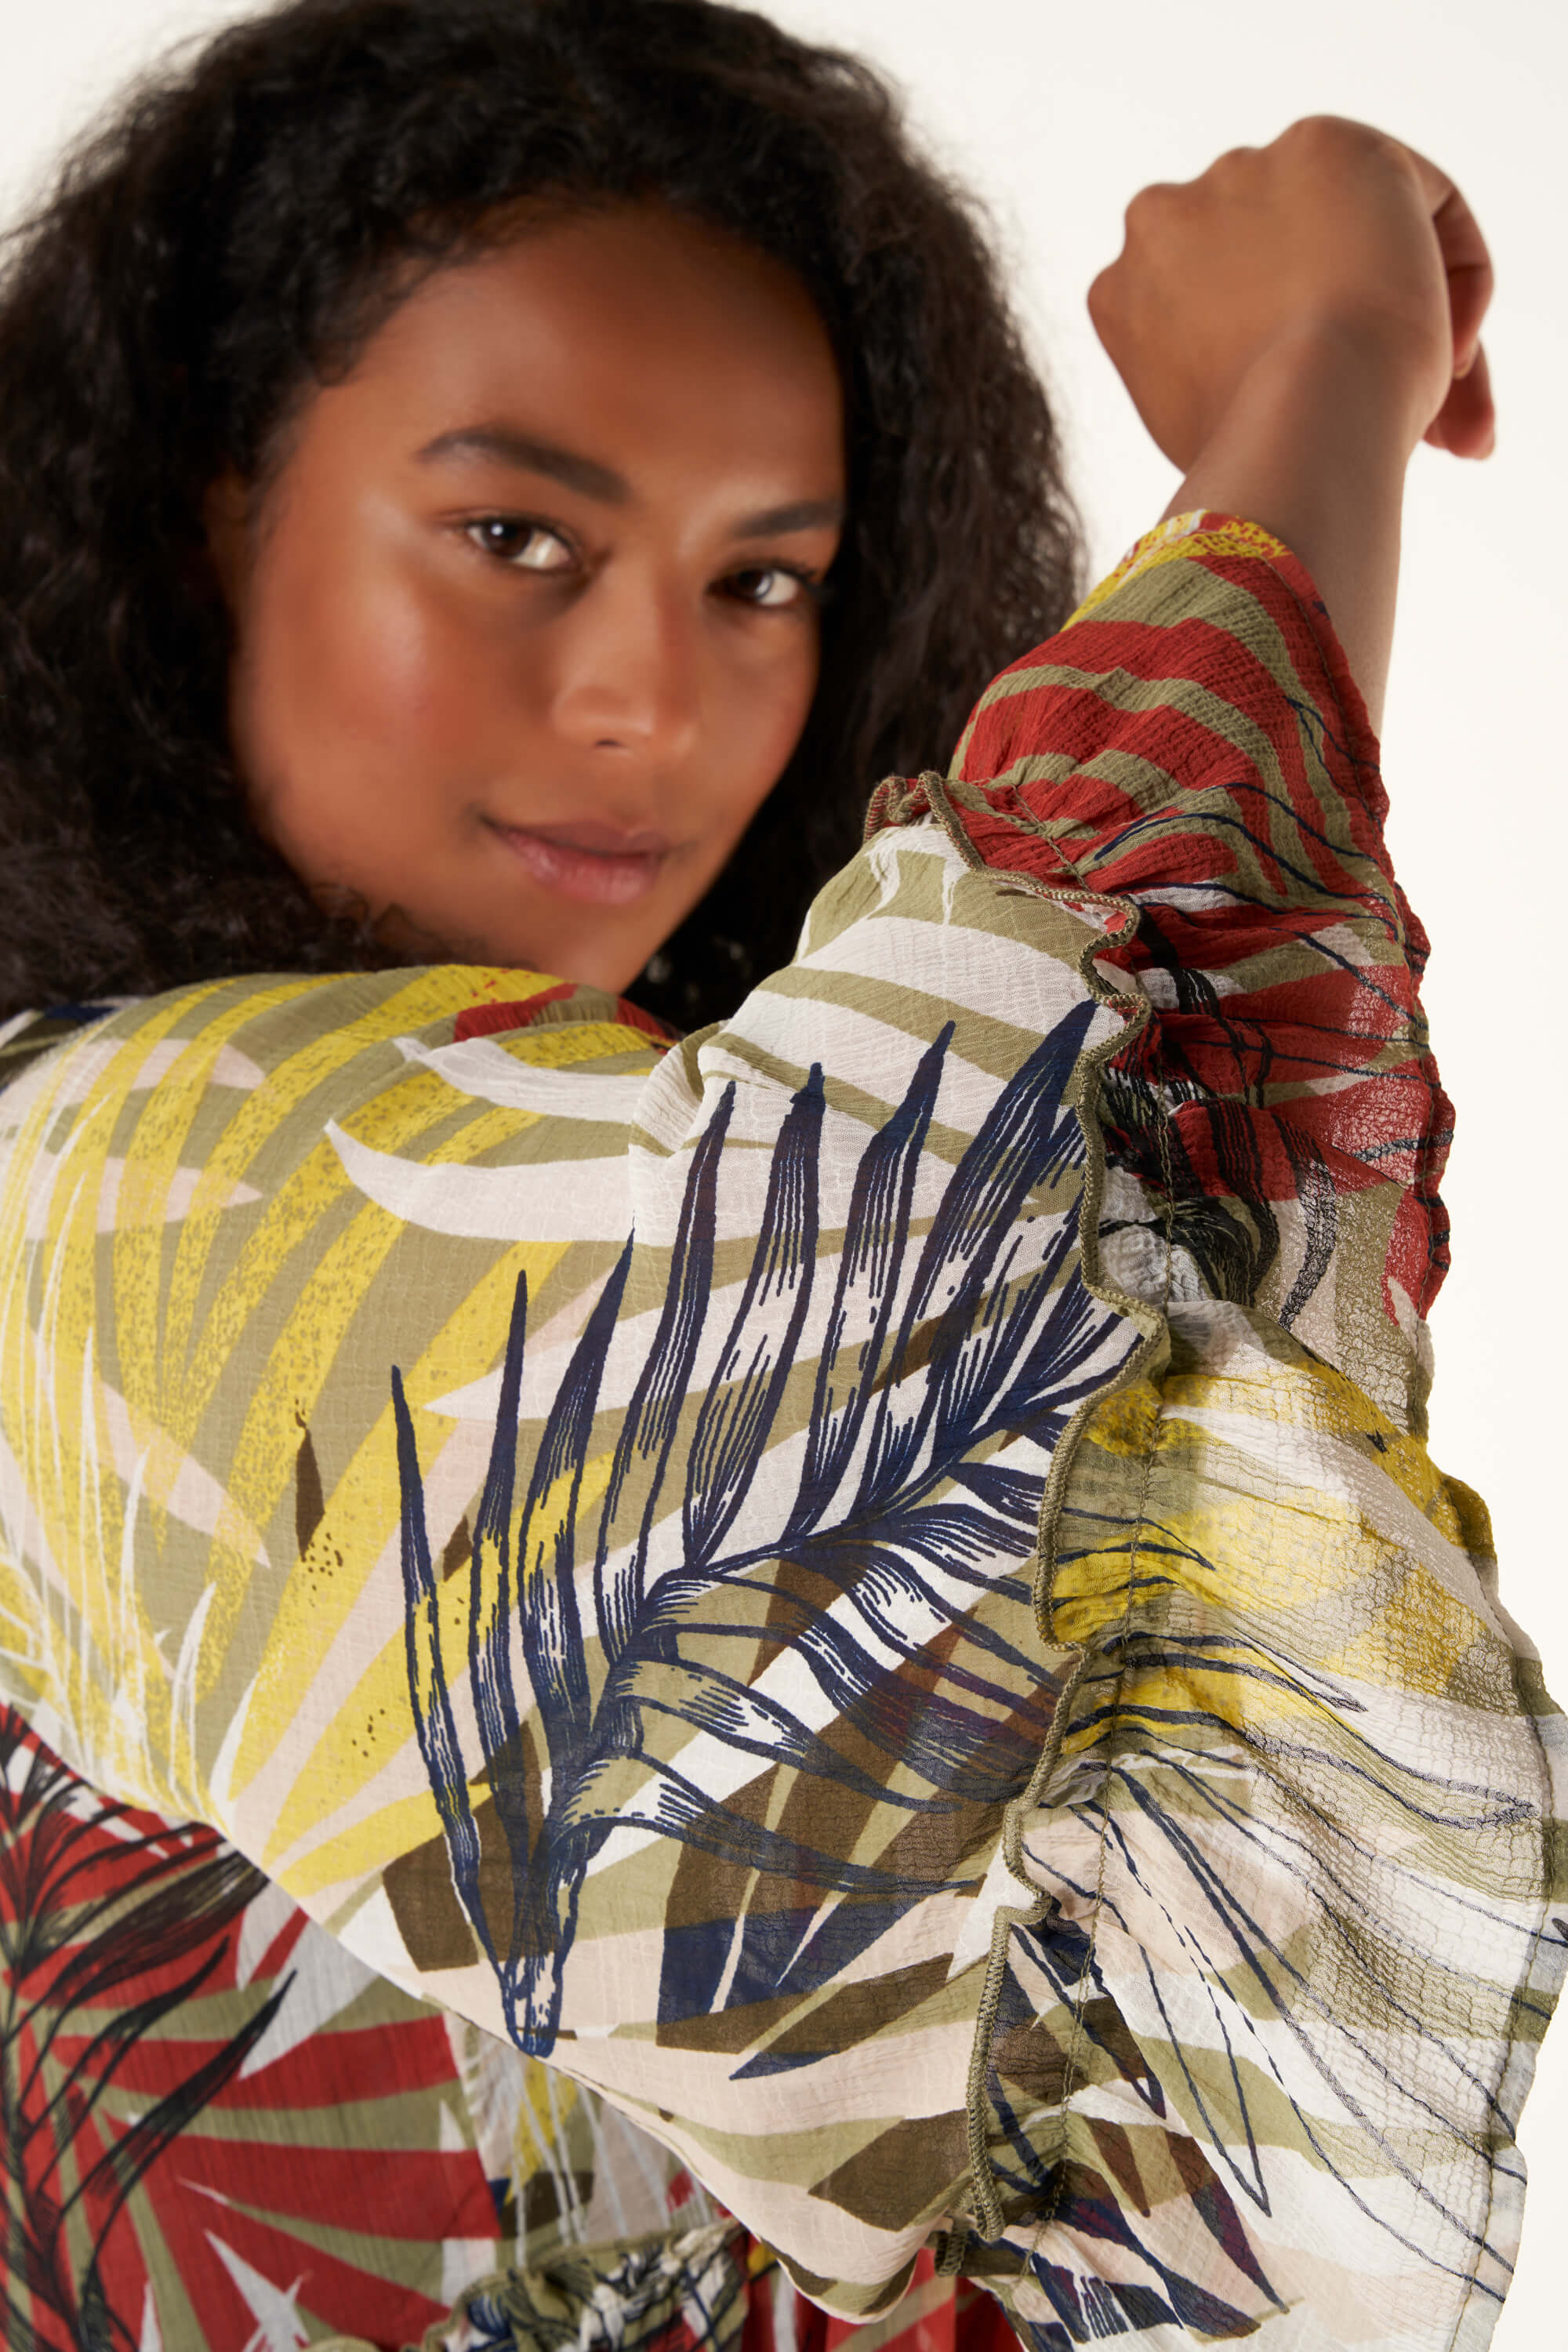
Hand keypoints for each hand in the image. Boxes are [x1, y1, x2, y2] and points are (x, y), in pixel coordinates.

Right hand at [1089, 117, 1494, 468]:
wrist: (1297, 424)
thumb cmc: (1258, 461)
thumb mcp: (1202, 430)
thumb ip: (1214, 376)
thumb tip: (1259, 390)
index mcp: (1123, 291)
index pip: (1213, 311)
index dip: (1281, 370)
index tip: (1330, 429)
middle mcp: (1163, 219)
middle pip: (1279, 266)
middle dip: (1340, 332)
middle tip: (1403, 423)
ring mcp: (1240, 175)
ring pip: (1351, 235)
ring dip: (1401, 307)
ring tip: (1440, 404)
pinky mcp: (1325, 146)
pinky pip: (1418, 199)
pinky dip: (1453, 271)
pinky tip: (1452, 351)